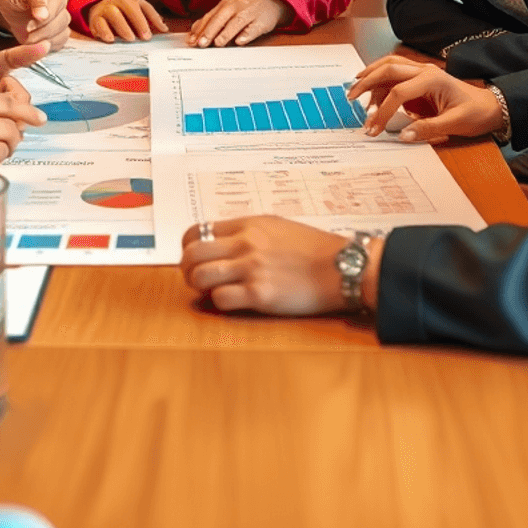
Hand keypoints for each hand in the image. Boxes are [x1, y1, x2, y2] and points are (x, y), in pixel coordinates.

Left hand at [0, 0, 70, 49]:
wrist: (12, 8)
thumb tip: (44, 16)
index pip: (57, 7)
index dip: (44, 19)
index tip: (29, 27)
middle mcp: (62, 8)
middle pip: (61, 22)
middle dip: (42, 31)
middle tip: (27, 33)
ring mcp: (62, 22)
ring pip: (63, 34)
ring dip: (45, 39)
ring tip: (29, 38)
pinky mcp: (60, 34)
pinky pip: (60, 43)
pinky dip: (47, 45)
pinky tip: (35, 42)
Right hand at [87, 0, 167, 42]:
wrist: (97, 7)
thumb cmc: (121, 11)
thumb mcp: (137, 10)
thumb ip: (151, 18)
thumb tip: (165, 29)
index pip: (141, 6)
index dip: (147, 20)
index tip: (149, 35)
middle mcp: (116, 1)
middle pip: (128, 6)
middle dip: (138, 22)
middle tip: (144, 37)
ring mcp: (104, 8)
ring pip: (113, 14)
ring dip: (123, 27)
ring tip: (130, 38)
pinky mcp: (94, 18)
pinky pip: (98, 23)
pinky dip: (104, 31)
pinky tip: (110, 39)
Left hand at [181, 216, 382, 315]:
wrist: (342, 267)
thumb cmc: (314, 248)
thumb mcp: (277, 226)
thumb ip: (248, 232)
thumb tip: (223, 243)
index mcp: (248, 224)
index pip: (197, 232)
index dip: (188, 248)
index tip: (194, 258)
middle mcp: (245, 243)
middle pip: (191, 254)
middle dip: (186, 269)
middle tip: (194, 279)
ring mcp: (251, 269)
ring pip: (199, 276)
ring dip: (198, 287)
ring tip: (211, 291)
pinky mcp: (260, 295)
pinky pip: (220, 299)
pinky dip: (219, 303)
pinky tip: (232, 302)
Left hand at [187, 0, 289, 47]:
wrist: (270, 2)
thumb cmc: (245, 9)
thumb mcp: (227, 11)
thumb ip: (212, 21)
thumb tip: (194, 32)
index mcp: (225, 5)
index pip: (210, 17)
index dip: (200, 29)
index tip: (192, 40)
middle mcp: (236, 6)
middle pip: (221, 18)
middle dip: (210, 31)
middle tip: (202, 44)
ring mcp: (249, 13)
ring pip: (236, 22)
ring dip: (226, 33)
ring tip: (218, 43)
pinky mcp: (262, 21)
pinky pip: (253, 28)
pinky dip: (246, 35)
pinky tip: (240, 41)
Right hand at [349, 62, 503, 144]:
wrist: (491, 106)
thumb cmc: (476, 112)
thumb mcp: (454, 123)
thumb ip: (428, 129)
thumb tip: (404, 136)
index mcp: (432, 79)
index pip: (397, 92)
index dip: (383, 111)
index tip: (374, 129)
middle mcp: (424, 70)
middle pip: (388, 69)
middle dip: (366, 81)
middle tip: (350, 96)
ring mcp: (422, 71)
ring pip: (389, 65)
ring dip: (371, 75)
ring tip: (356, 90)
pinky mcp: (421, 78)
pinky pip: (395, 73)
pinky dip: (381, 80)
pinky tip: (374, 94)